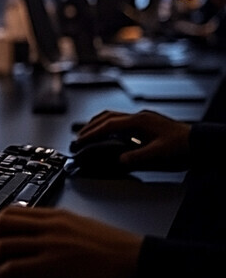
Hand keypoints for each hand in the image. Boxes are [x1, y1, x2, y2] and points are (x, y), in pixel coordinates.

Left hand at [0, 206, 141, 277]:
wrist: (131, 257)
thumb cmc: (109, 243)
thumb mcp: (77, 222)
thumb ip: (53, 222)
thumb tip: (32, 228)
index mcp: (54, 214)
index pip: (13, 211)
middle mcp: (49, 226)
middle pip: (3, 224)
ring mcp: (50, 245)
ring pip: (6, 245)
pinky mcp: (54, 266)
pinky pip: (18, 267)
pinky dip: (6, 271)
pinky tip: (7, 275)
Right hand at [74, 109, 191, 170]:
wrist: (198, 141)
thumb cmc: (182, 145)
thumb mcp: (159, 153)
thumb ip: (138, 156)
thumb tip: (120, 160)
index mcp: (139, 121)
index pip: (108, 125)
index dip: (92, 133)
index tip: (80, 140)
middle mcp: (138, 117)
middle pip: (107, 117)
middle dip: (90, 127)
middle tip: (78, 137)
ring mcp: (142, 119)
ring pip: (113, 117)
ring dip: (98, 124)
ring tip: (88, 133)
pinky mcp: (145, 123)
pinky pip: (120, 121)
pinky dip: (109, 126)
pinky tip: (108, 134)